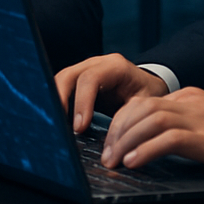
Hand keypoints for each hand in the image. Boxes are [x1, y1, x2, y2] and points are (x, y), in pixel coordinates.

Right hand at [53, 53, 169, 132]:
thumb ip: (129, 116)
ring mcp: (85, 69)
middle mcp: (96, 63)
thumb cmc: (148, 94)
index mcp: (115, 67)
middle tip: (60, 126)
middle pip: (68, 76)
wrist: (147, 83)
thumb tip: (114, 139)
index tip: (80, 127)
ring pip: (61, 80)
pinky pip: (62, 88)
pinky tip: (60, 121)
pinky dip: (58, 103)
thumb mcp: (144, 104)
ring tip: (57, 125)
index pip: (90, 79)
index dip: (82, 103)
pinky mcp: (78, 79)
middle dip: (60, 100)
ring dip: (55, 102)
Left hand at [102, 87, 203, 174]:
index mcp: (188, 97)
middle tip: (105, 155)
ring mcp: (199, 118)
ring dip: (126, 142)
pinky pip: (169, 139)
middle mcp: (190, 102)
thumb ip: (184, 126)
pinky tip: (134, 163)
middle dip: (117, 132)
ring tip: (114, 162)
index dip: (121, 122)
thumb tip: (153, 143)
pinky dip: (147, 150)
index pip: (142, 103)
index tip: (110, 142)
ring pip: (150, 120)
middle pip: (140, 108)